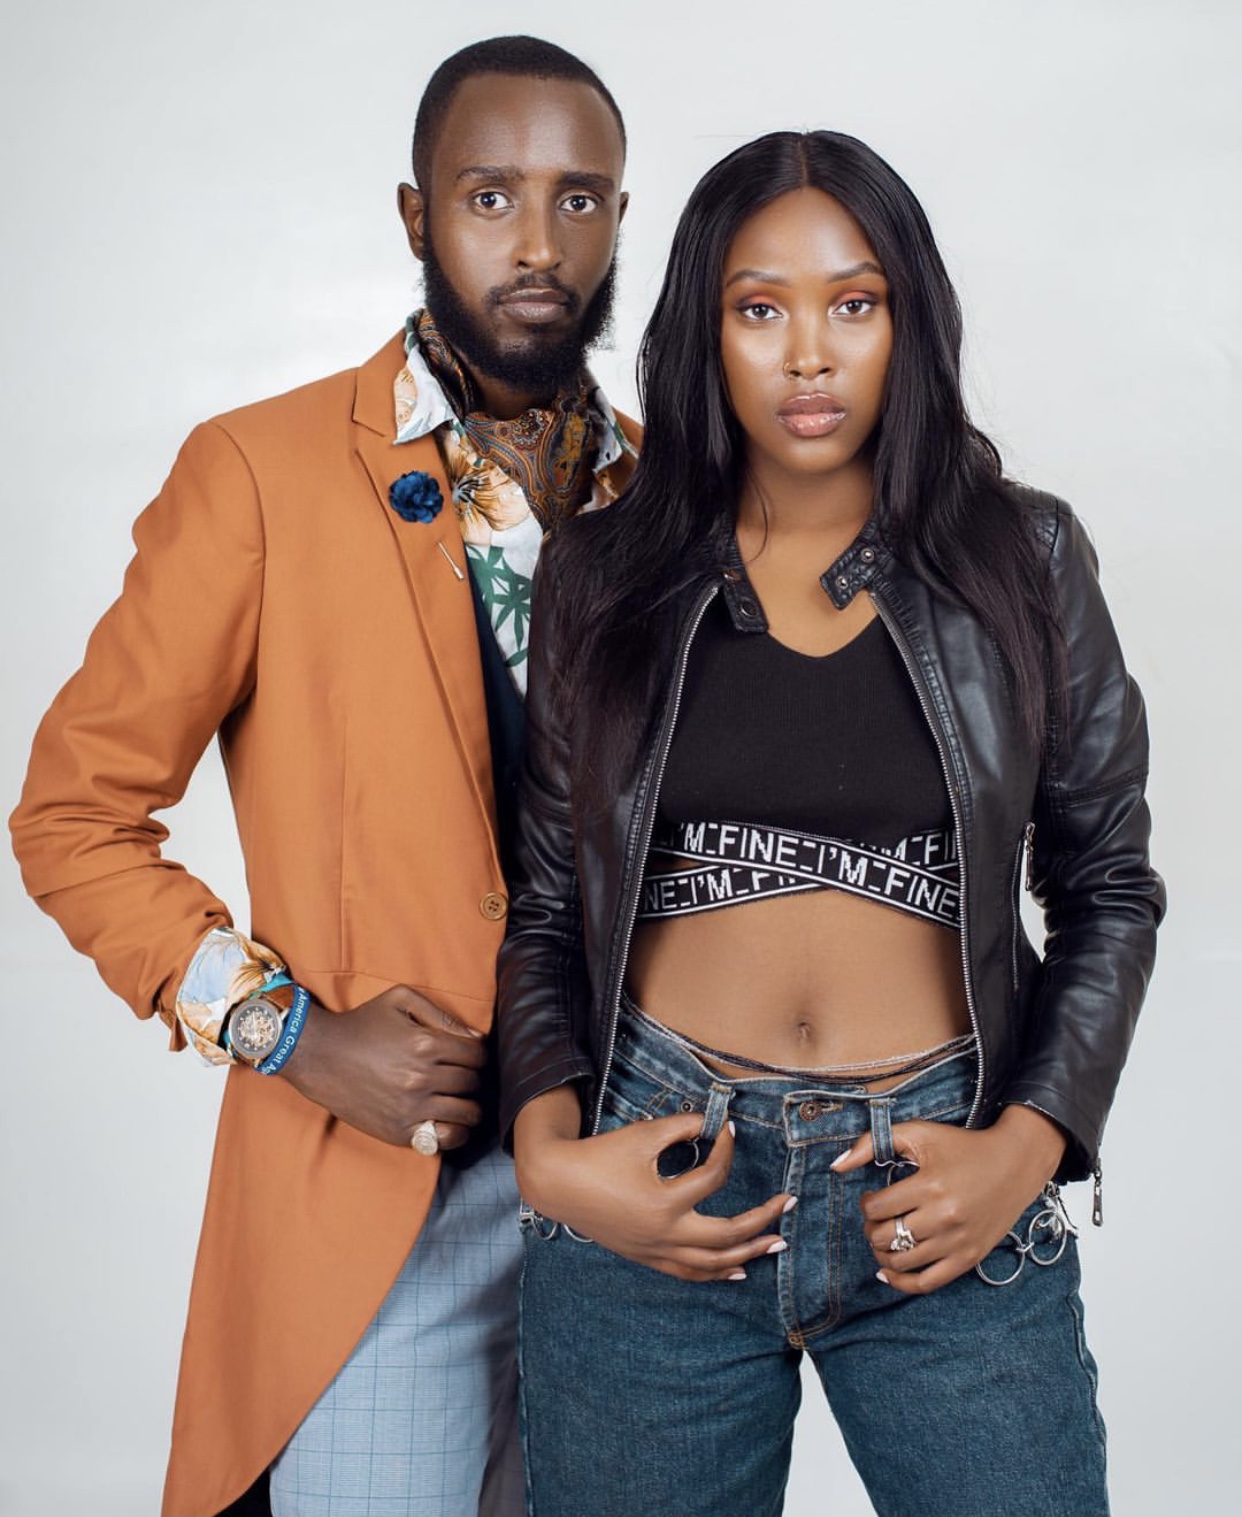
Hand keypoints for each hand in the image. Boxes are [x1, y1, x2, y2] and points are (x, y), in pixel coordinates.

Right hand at [277, 985, 487, 1149]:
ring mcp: (411, 1108)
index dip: (476, 1053)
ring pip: (467, 1113)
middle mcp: (422, 1078)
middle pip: (473, 1082)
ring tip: (457, 1098)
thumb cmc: (362, 1025)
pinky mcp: (400, 1132)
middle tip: (457, 1074)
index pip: (477, 1054)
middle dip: (470, 1076)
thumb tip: (476, 1038)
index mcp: (426, 1044)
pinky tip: (448, 1121)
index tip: (467, 1055)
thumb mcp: (400, 1000)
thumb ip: (442, 1015)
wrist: (319, 1056)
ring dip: (468, 1104)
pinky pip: (446, 1139)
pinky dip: (455, 1132)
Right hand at [514, 1086, 792, 1281]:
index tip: (731, 1129)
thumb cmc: (600, 1156)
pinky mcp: (647, 1258)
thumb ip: (681, 1127)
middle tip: (788, 1203)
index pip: (714, 1177)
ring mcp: (656, 1251)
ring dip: (748, 1253)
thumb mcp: (643, 1135)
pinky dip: (716, 1273)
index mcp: (666, 1201)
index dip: (727, 1149)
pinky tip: (736, 1270)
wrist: (559, 1184)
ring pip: (712, 1263)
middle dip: (763, 1219)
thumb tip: (712, 1121)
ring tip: (777, 1244)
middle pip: (728, 1235)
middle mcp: (665, 1234)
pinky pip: (689, 1274)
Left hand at [832, 1105, 1066, 1293]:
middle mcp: (943, 1218)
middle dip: (872, 1228)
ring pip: (900, 1263)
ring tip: (884, 1237)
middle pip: (885, 1238)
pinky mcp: (968, 1259)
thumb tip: (836, 1165)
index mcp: (929, 1186)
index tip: (873, 1198)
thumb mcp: (919, 1134)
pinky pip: (926, 1284)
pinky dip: (901, 1282)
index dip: (867, 1204)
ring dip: (881, 1253)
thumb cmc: (962, 1147)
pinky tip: (887, 1271)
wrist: (1014, 1164)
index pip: (877, 1208)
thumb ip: (873, 1143)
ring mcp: (957, 1243)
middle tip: (878, 1218)